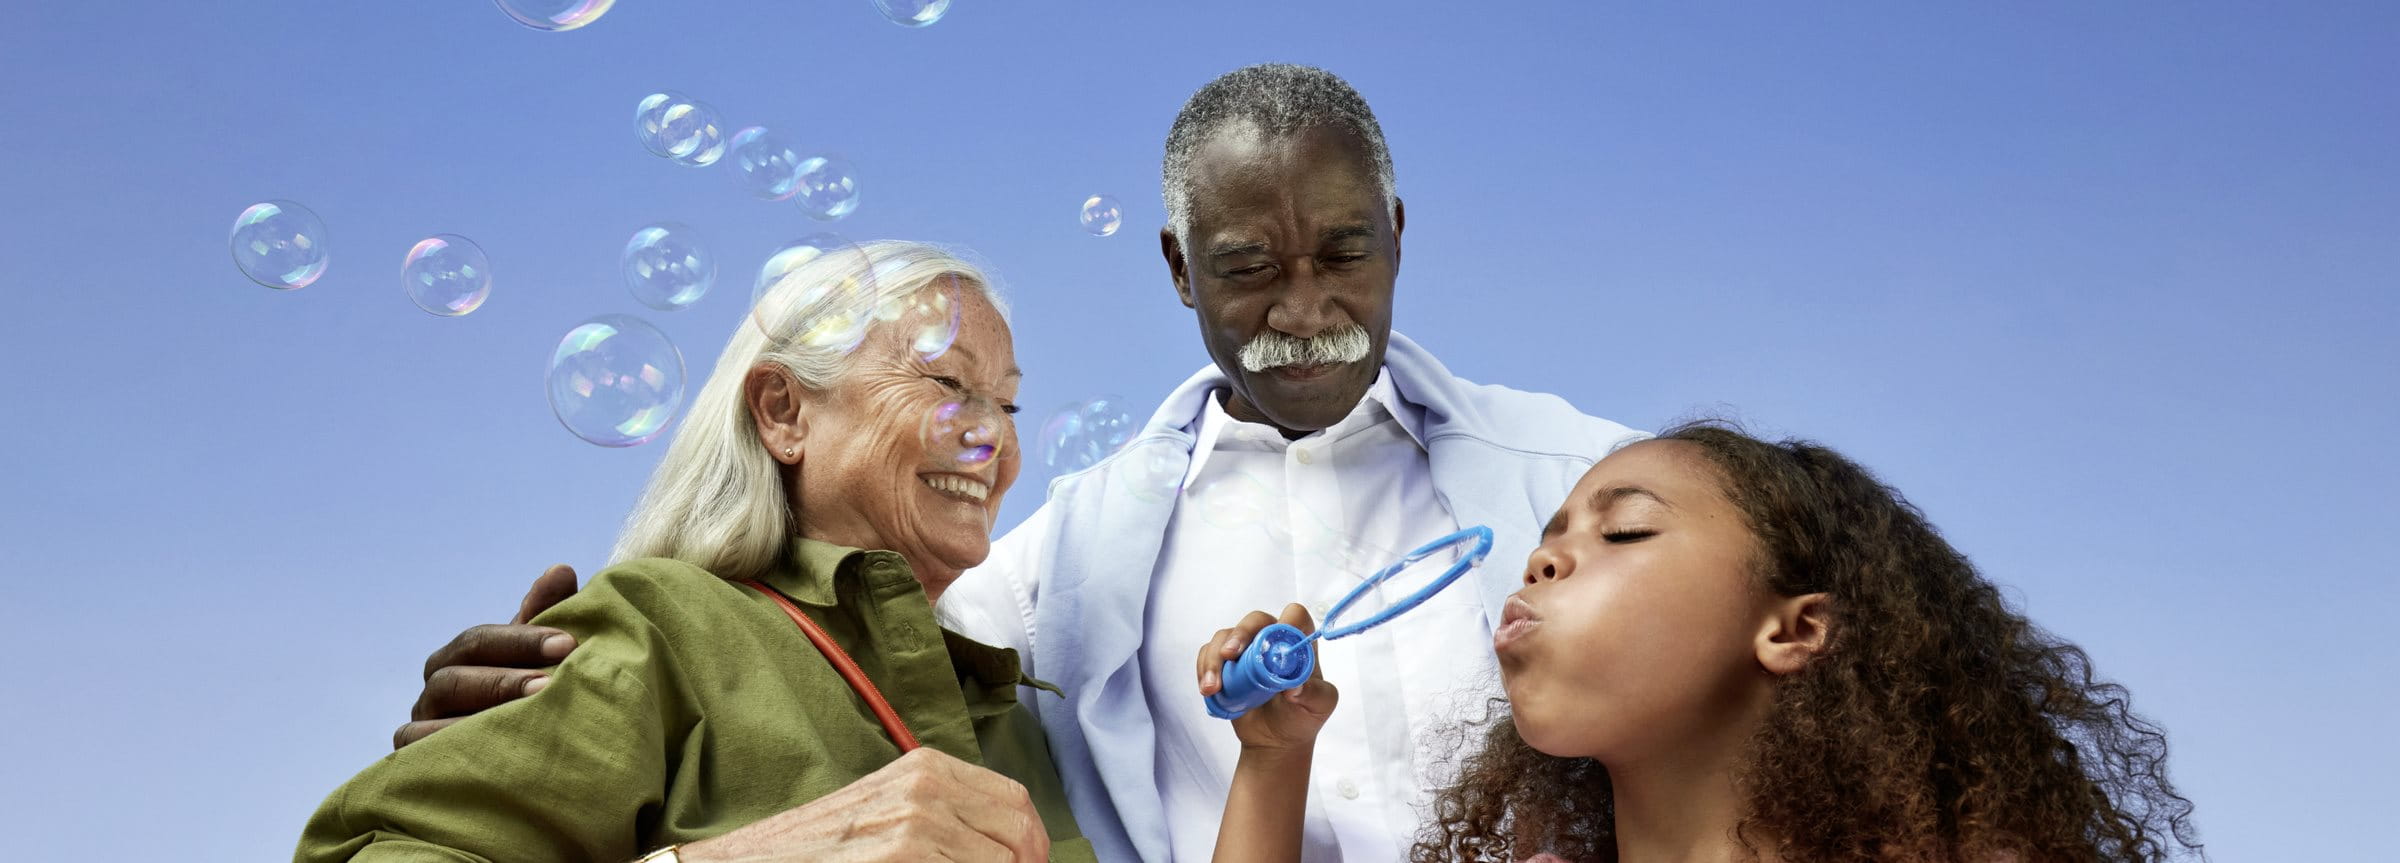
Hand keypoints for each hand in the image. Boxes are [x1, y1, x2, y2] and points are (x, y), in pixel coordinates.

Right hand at [391, 564, 580, 748]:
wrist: (519, 766)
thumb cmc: (533, 700)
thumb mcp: (540, 658)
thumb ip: (545, 616)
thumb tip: (560, 571)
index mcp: (459, 659)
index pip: (479, 641)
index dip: (522, 639)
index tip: (568, 642)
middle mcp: (433, 692)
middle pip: (453, 679)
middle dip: (502, 681)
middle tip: (550, 684)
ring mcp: (418, 731)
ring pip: (431, 724)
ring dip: (476, 724)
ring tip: (525, 723)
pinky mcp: (413, 769)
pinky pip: (421, 762)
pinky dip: (450, 760)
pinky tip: (493, 761)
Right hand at [677, 747, 1049, 862]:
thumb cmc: (815, 849)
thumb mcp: (885, 812)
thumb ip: (944, 818)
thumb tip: (1010, 848)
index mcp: (926, 768)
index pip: (1018, 803)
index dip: (1032, 845)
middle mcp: (925, 788)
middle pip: (1020, 837)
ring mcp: (913, 826)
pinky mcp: (900, 860)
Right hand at [1197, 603, 1339, 753]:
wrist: (1275, 739)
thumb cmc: (1302, 717)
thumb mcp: (1319, 707)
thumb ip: (1314, 694)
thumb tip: (1294, 688)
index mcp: (1299, 643)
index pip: (1295, 617)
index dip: (1287, 622)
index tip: (1275, 643)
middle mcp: (1272, 639)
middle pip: (1255, 620)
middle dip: (1239, 634)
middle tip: (1229, 655)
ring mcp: (1246, 650)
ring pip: (1225, 637)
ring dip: (1215, 659)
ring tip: (1212, 688)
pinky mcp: (1226, 663)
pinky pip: (1209, 653)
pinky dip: (1204, 668)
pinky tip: (1208, 689)